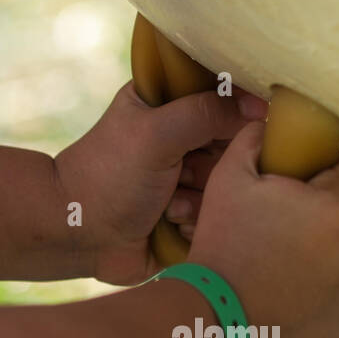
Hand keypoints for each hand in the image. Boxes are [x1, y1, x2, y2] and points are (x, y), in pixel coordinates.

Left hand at [54, 83, 266, 285]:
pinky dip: (196, 223)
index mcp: (167, 106)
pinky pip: (216, 217)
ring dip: (201, 199)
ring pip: (226, 186)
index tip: (234, 133)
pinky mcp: (189, 216)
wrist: (79, 237)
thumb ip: (206, 112)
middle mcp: (180, 141)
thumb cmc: (108, 176)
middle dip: (211, 167)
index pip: (223, 100)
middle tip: (183, 174)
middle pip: (231, 148)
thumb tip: (259, 106)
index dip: (236, 116)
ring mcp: (186, 180)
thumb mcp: (156, 133)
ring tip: (168, 205)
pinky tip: (169, 224)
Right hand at [187, 122, 338, 337]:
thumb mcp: (227, 180)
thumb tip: (269, 124)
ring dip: (331, 253)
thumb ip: (255, 140)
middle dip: (328, 216)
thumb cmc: (222, 248)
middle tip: (285, 230)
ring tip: (285, 266)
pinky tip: (293, 295)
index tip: (301, 188)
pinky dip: (329, 291)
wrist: (216, 326)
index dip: (328, 173)